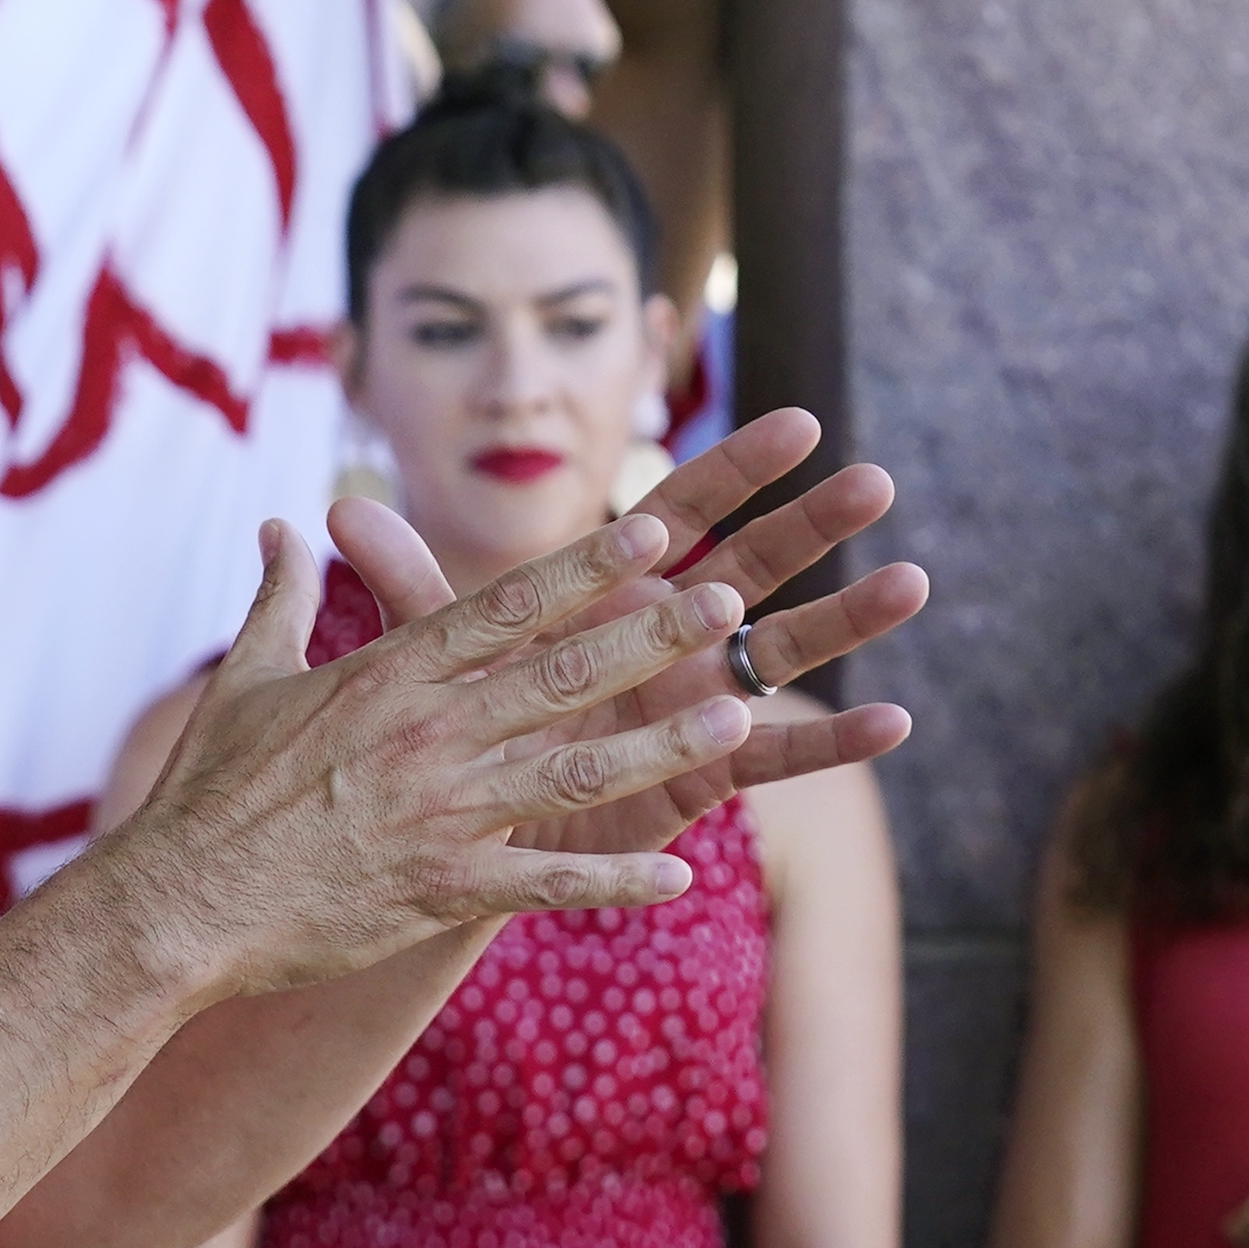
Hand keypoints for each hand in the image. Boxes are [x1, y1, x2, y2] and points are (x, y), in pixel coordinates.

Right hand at [108, 503, 753, 1001]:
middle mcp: (422, 736)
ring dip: (657, 747)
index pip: (502, 607)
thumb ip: (278, 596)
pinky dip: (611, 881)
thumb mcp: (244, 677)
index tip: (652, 531)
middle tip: (727, 601)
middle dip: (648, 638)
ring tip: (733, 718)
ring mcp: (436, 815)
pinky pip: (543, 883)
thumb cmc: (206, 791)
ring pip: (569, 771)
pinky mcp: (438, 889)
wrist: (178, 902)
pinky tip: (678, 874)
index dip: (584, 568)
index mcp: (384, 678)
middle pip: (557, 675)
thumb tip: (281, 525)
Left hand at [333, 408, 928, 865]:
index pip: (684, 512)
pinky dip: (832, 742)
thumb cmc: (453, 727)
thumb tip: (337, 510)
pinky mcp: (701, 779)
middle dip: (812, 524)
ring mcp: (693, 707)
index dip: (736, 467)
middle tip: (874, 478)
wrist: (456, 831)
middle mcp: (666, 641)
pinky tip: (895, 723)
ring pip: (782, 656)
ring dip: (848, 622)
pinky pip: (777, 760)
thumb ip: (406, 584)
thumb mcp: (435, 655)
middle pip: (751, 569)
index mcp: (613, 595)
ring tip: (911, 581)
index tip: (798, 416)